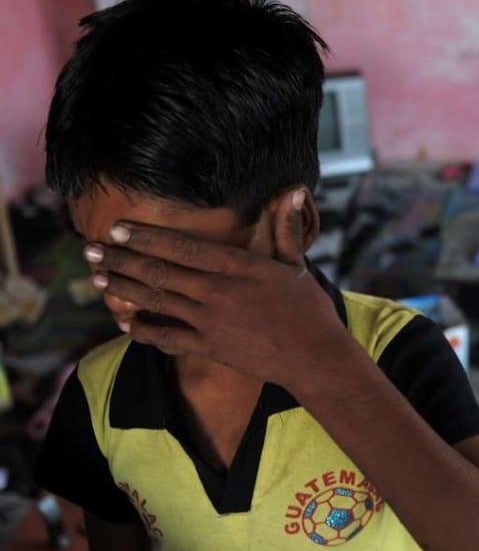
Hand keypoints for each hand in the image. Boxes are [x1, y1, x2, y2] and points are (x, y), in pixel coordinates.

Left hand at [83, 191, 346, 388]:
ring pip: (157, 301)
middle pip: (160, 272)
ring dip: (124, 289)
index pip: (184, 247)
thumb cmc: (309, 309)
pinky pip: (168, 337)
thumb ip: (284, 229)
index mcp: (239, 267)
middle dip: (121, 260)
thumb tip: (294, 192)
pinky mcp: (210, 347)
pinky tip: (125, 323)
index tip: (118, 229)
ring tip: (98, 278)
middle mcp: (219, 292)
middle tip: (91, 250)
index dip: (146, 237)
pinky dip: (144, 330)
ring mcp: (211, 322)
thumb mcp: (297, 265)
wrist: (315, 358)